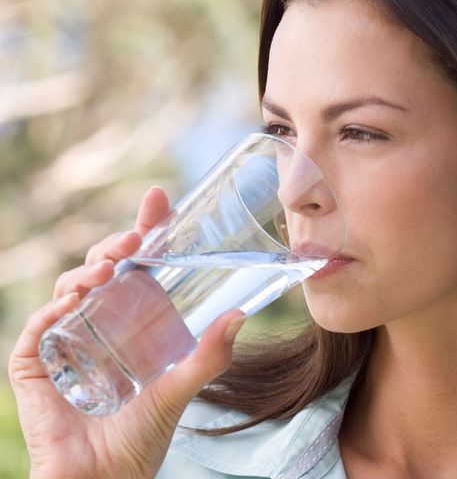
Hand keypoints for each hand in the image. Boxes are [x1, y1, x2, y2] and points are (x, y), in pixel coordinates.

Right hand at [8, 187, 245, 478]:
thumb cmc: (141, 436)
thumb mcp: (181, 387)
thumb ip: (210, 356)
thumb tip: (240, 316)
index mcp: (132, 319)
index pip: (137, 264)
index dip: (145, 230)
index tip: (158, 199)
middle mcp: (98, 322)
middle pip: (103, 268)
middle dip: (116, 245)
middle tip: (136, 239)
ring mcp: (65, 340)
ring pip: (69, 289)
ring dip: (86, 272)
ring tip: (110, 270)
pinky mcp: (36, 366)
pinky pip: (37, 331)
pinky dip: (50, 312)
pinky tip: (71, 303)